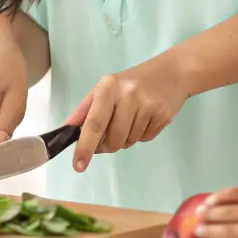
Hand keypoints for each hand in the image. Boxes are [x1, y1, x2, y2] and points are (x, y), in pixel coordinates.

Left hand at [65, 57, 188, 172]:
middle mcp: (128, 95)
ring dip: (126, 139)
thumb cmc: (131, 82)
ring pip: (128, 142)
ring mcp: (147, 105)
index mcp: (108, 87)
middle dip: (108, 146)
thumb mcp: (104, 89)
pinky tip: (145, 118)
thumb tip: (66, 131)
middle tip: (110, 135)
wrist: (171, 72)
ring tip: (132, 119)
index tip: (78, 165)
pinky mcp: (163, 115)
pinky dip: (141, 135)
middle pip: (112, 139)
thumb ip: (84, 110)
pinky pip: (145, 139)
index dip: (85, 147)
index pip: (94, 123)